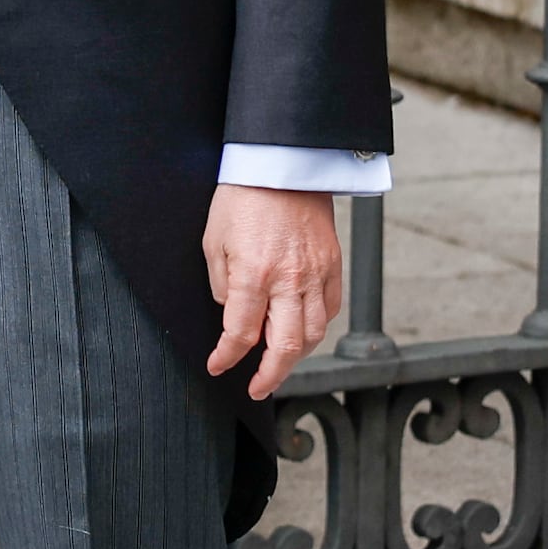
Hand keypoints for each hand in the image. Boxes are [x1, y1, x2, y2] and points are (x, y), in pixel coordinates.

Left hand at [205, 187, 344, 400]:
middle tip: (258, 387)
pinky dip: (317, 327)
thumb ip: (223, 284)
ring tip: (278, 362)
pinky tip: (302, 330)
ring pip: (314, 333)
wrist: (283, 162)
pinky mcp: (333, 263)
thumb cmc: (243, 196)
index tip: (218, 366)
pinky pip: (332, 308)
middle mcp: (289, 279)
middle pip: (285, 346)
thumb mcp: (214, 240)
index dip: (227, 357)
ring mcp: (316, 272)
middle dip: (270, 375)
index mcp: (254, 274)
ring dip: (295, 356)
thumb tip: (234, 314)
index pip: (240, 333)